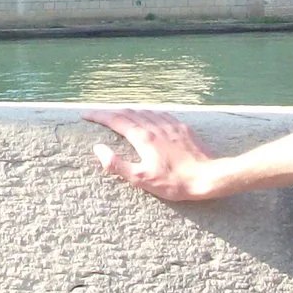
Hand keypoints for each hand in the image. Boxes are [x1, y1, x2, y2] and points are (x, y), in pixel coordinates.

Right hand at [84, 107, 236, 202]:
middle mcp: (154, 125)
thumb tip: (98, 149)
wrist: (208, 177)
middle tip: (98, 115)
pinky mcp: (182, 127)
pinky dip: (147, 112)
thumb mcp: (141, 179)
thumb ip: (116, 163)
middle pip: (128, 112)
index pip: (115, 120)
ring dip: (128, 111)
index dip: (98, 116)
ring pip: (144, 111)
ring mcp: (170, 124)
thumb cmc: (174, 182)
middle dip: (110, 112)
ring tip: (120, 114)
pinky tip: (148, 116)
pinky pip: (160, 113)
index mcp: (142, 137)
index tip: (85, 115)